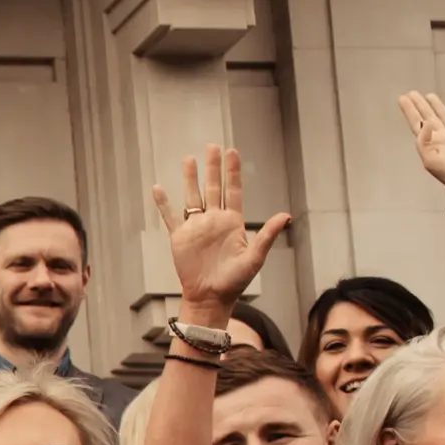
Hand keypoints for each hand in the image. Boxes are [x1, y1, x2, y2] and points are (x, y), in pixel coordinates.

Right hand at [156, 147, 289, 327]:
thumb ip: (268, 235)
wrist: (210, 297)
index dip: (233, 172)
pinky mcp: (180, 238)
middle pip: (214, 188)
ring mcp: (196, 228)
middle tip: (213, 146)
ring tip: (189, 159)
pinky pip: (170, 217)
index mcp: (233, 223)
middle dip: (213, 167)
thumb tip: (286, 215)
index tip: (232, 152)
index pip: (233, 191)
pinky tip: (158, 188)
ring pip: (193, 196)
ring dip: (190, 178)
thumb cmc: (235, 281)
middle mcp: (214, 221)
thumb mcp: (255, 257)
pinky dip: (163, 203)